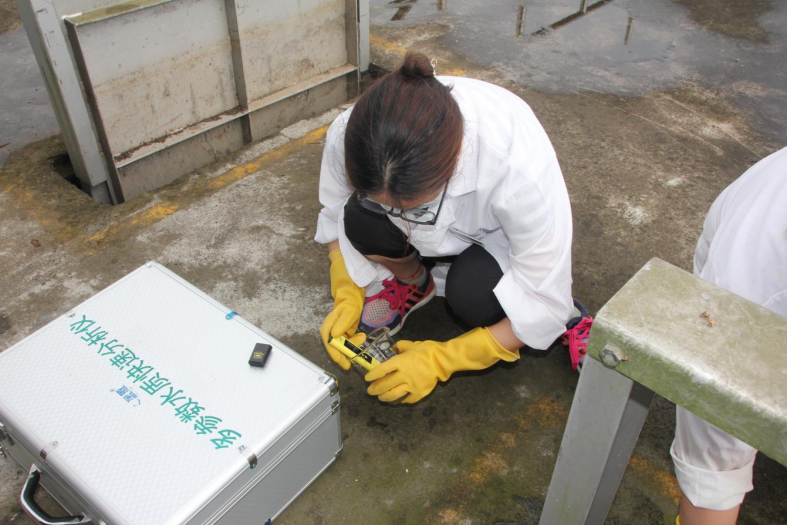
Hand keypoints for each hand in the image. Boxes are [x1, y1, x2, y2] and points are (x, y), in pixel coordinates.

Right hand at [321, 250, 365, 369]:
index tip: (342, 361)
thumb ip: (343, 323)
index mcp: (329, 325)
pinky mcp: (346, 331)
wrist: (354, 293)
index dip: (334, 353)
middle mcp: (332, 329)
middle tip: (350, 364)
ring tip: (360, 344)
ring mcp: (339, 331)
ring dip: (350, 349)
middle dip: (342, 356)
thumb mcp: (349, 310)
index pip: (329, 342)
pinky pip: (348, 342)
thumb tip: (335, 336)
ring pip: (342, 345)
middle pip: (335, 347)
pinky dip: (354, 345)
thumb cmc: (350, 300)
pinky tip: (360, 341)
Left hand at [365, 328, 519, 403]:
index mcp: (401, 362)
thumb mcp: (412, 344)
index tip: (366, 379)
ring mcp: (412, 386)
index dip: (372, 375)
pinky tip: (398, 401)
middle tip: (370, 391)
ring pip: (394, 395)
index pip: (382, 370)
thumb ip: (401, 347)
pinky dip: (402, 401)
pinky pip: (408, 399)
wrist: (444, 360)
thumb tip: (393, 349)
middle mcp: (404, 375)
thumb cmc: (428, 349)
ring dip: (384, 397)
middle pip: (385, 384)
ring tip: (380, 397)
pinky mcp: (420, 393)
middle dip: (375, 389)